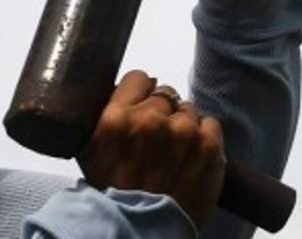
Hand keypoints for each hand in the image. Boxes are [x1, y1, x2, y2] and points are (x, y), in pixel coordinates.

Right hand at [77, 69, 224, 229]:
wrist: (142, 231)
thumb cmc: (114, 194)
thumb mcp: (91, 150)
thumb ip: (104, 117)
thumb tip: (121, 90)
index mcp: (116, 118)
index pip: (138, 78)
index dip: (140, 93)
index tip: (142, 106)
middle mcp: (149, 120)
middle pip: (164, 94)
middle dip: (161, 113)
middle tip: (157, 139)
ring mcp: (182, 132)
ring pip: (188, 109)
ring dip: (182, 126)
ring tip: (175, 152)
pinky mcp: (208, 146)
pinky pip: (210, 124)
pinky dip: (204, 137)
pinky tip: (192, 156)